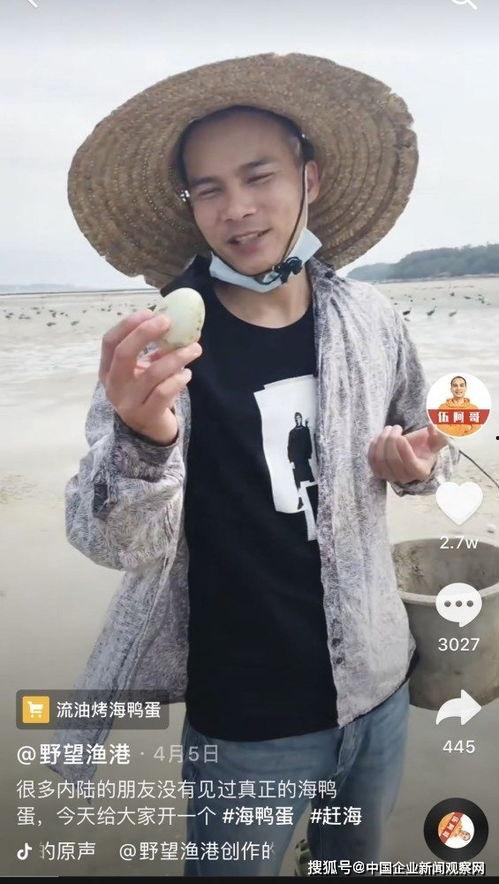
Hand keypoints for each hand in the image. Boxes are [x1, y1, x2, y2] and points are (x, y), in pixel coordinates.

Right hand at [99, 309, 201, 444]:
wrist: (149, 430)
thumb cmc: (147, 393)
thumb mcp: (143, 371)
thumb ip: (154, 350)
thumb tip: (178, 324)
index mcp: (108, 370)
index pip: (109, 342)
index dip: (127, 324)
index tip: (149, 312)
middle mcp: (114, 386)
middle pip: (124, 353)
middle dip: (145, 333)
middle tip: (169, 322)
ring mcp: (128, 403)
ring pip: (151, 373)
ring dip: (176, 357)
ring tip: (194, 349)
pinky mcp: (146, 416)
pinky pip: (164, 392)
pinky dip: (178, 379)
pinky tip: (187, 373)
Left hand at [368, 423, 447, 483]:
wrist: (412, 454)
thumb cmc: (425, 446)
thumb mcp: (436, 441)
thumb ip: (439, 434)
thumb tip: (432, 426)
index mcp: (421, 471)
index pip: (411, 465)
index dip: (405, 452)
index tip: (401, 437)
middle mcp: (405, 478)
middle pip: (393, 460)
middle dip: (391, 440)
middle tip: (396, 427)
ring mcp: (390, 477)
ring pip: (380, 460)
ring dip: (381, 441)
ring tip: (388, 429)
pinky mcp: (379, 472)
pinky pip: (371, 460)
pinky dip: (373, 447)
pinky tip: (379, 437)